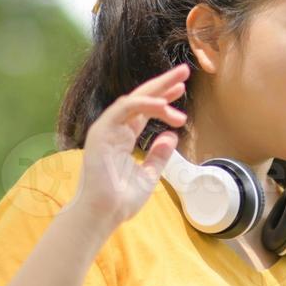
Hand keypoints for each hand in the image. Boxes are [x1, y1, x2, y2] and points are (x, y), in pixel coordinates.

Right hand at [68, 63, 189, 233]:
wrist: (104, 214)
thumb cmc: (121, 200)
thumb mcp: (149, 175)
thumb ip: (159, 155)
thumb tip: (171, 136)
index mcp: (124, 137)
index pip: (145, 110)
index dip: (163, 97)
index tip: (182, 89)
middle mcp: (115, 129)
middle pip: (141, 98)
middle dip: (163, 83)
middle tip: (184, 70)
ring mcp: (107, 129)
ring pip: (134, 99)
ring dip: (158, 92)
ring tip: (180, 90)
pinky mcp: (101, 132)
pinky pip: (124, 109)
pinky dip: (144, 104)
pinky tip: (163, 105)